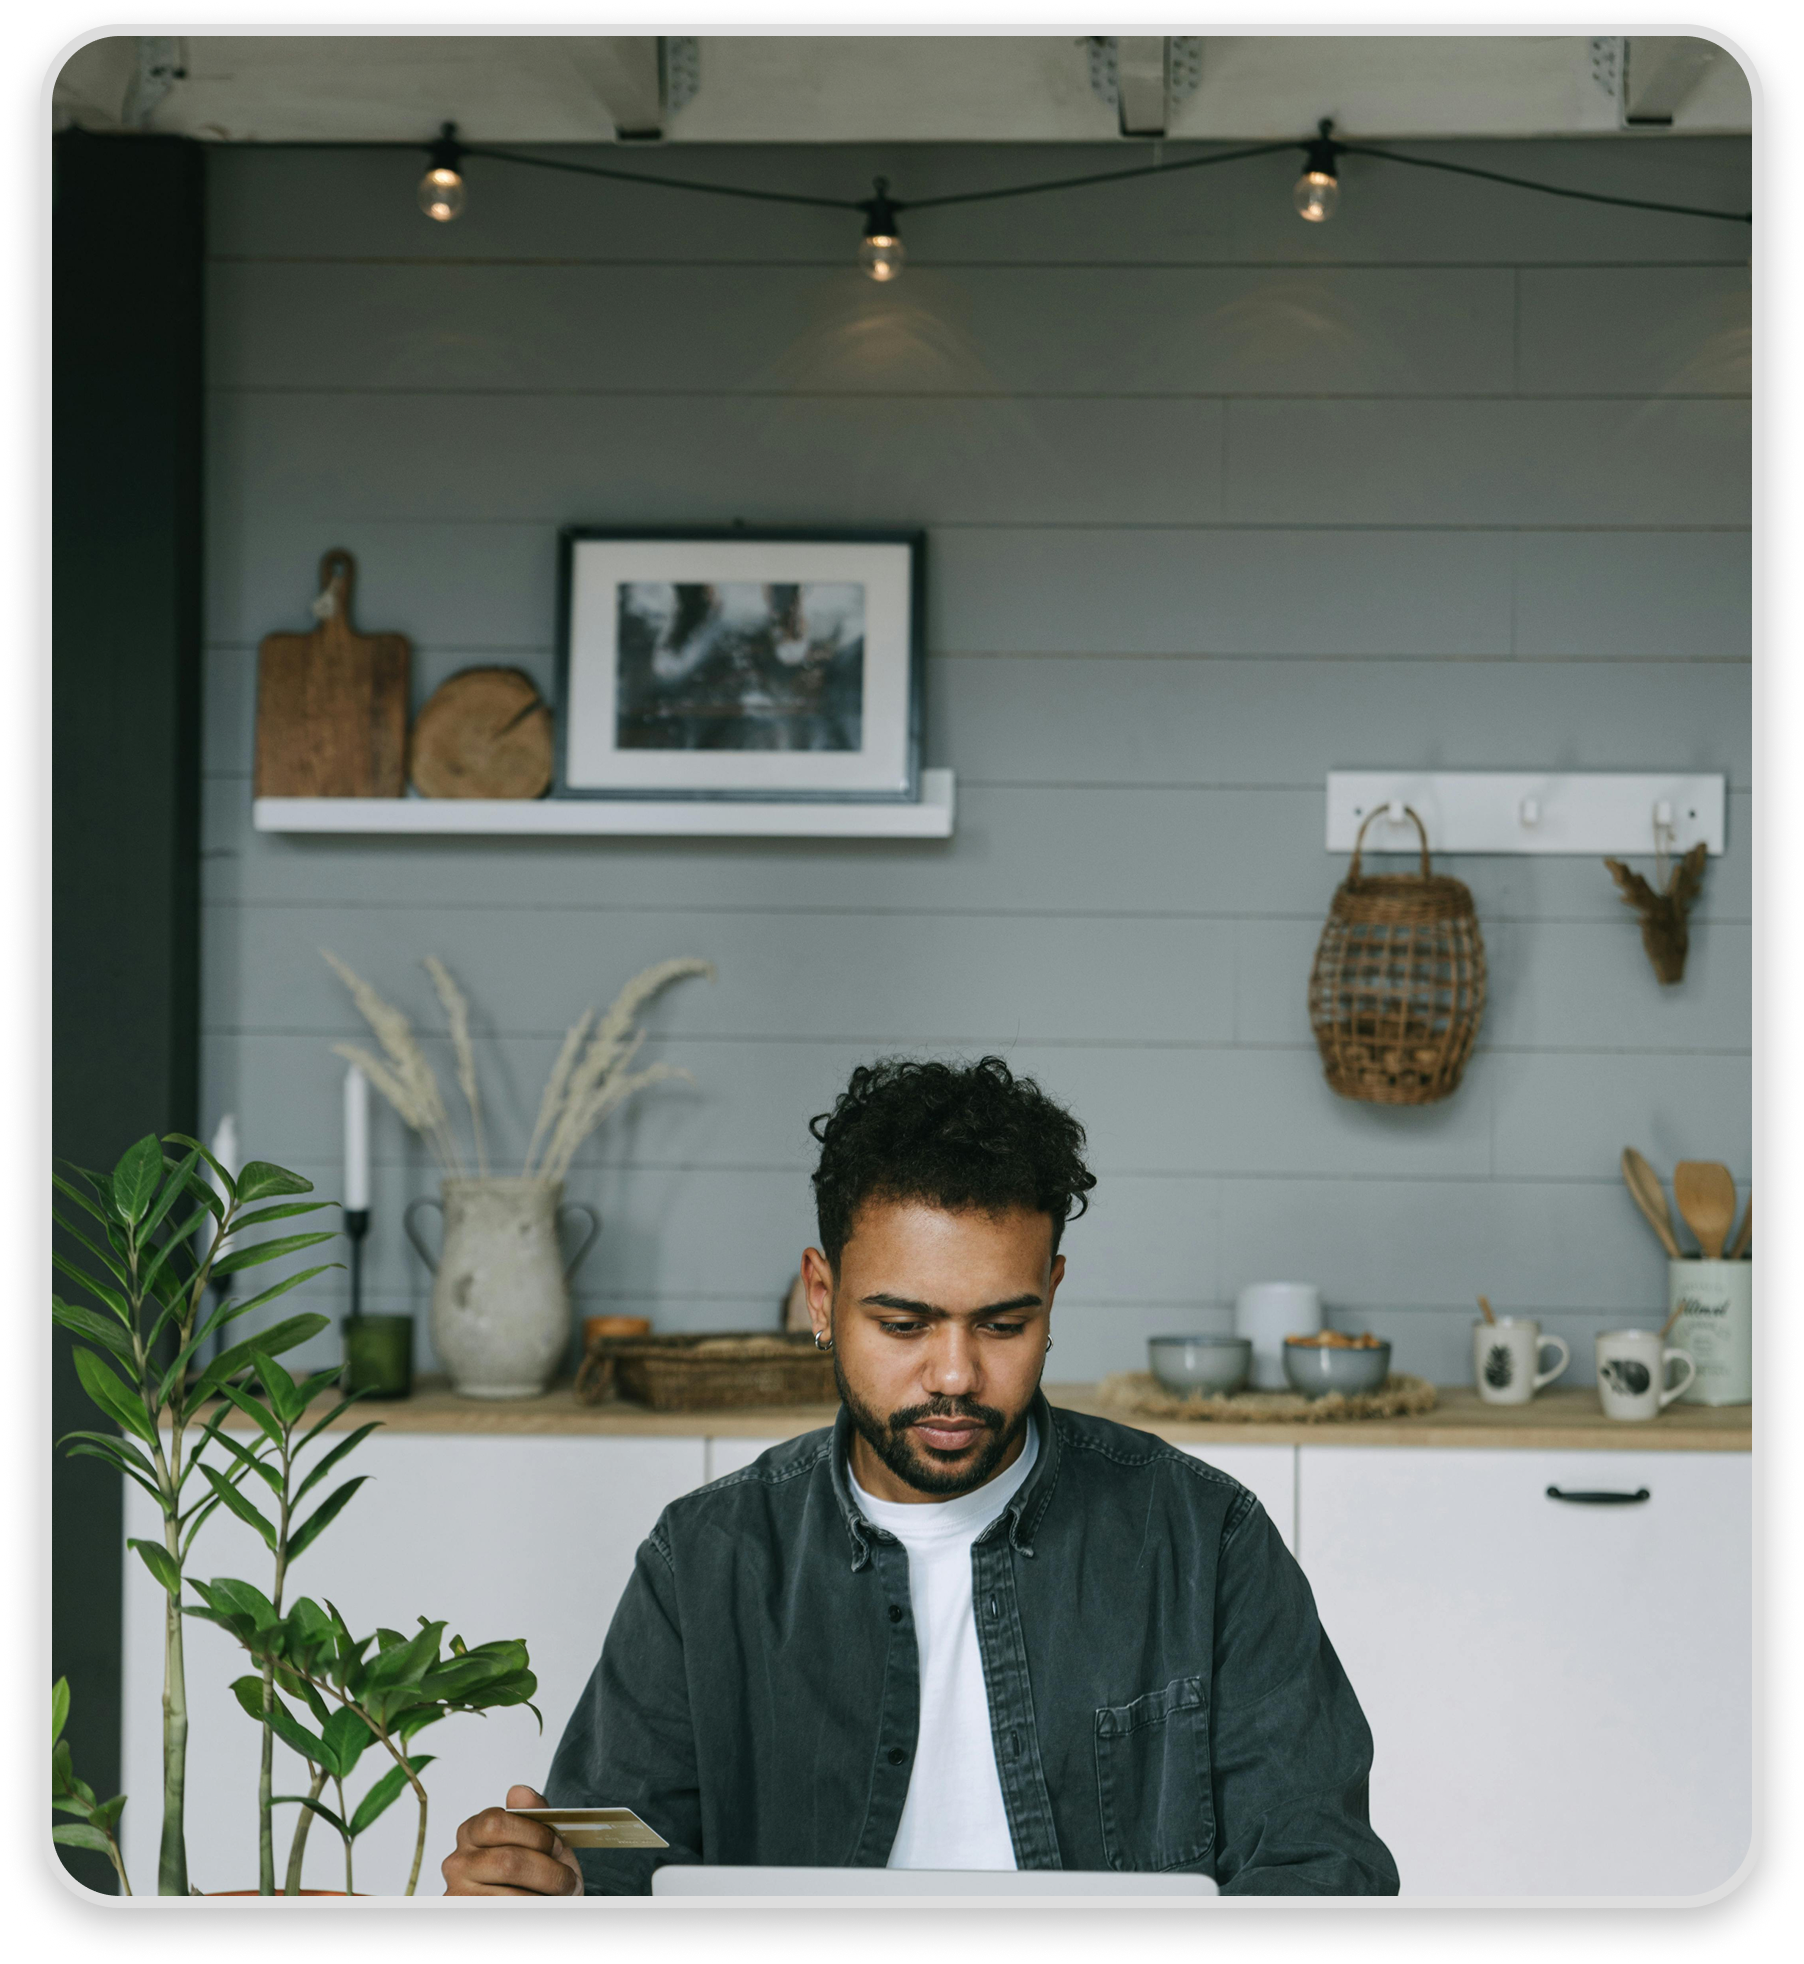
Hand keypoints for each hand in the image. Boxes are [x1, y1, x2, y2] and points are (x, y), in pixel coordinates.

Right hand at [442, 1784, 584, 1895]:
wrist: (536, 1901)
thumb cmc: (536, 1872)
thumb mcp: (540, 1841)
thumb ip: (533, 1815)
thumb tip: (519, 1791)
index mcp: (472, 1832)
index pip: (496, 1823)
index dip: (535, 1834)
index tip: (558, 1846)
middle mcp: (458, 1862)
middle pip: (507, 1861)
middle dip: (548, 1871)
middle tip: (567, 1878)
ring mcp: (459, 1893)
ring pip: (510, 1895)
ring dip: (545, 1894)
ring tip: (562, 1894)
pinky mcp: (465, 1911)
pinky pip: (508, 1909)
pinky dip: (534, 1904)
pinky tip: (541, 1901)